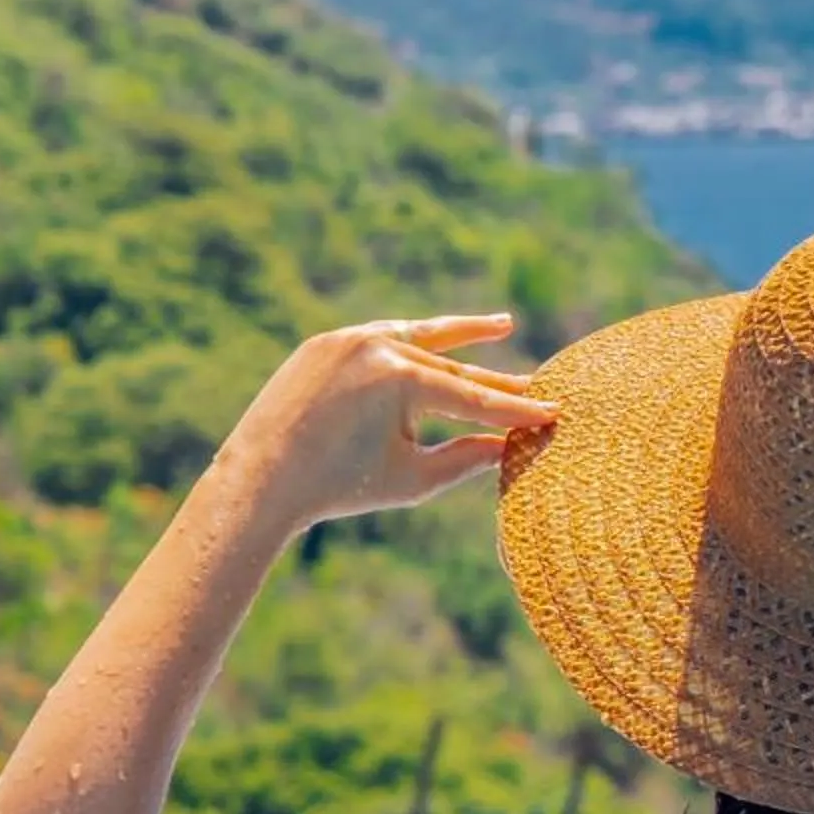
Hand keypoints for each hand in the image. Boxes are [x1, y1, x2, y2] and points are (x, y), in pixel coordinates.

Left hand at [218, 316, 560, 535]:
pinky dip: (411, 342)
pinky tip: (437, 341)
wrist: (258, 481)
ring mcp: (348, 339)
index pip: (474, 397)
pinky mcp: (326, 343)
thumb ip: (468, 457)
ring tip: (503, 325)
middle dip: (496, 379)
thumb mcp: (414, 477)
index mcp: (400, 379)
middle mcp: (376, 347)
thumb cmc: (340, 488)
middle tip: (538, 383)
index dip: (517, 410)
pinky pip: (381, 340)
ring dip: (461, 333)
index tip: (555, 413)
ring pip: (418, 340)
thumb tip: (514, 444)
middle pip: (451, 367)